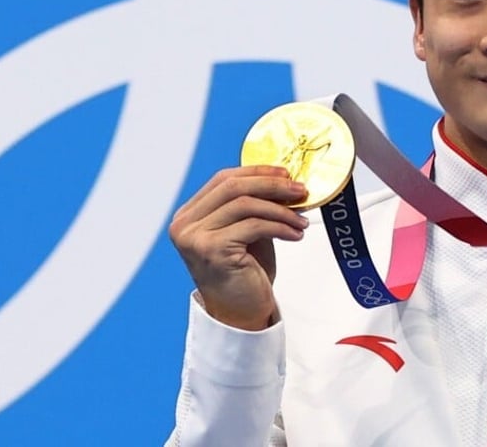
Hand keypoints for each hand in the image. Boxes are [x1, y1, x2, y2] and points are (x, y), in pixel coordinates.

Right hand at [168, 166, 308, 329]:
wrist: (240, 314)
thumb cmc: (244, 272)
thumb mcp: (247, 231)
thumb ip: (254, 204)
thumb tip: (285, 179)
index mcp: (190, 215)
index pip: (224, 179)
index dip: (257, 172)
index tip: (286, 173)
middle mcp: (185, 224)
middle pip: (233, 187)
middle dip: (272, 185)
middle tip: (300, 190)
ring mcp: (194, 237)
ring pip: (245, 204)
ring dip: (281, 209)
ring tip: (302, 219)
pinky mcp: (211, 250)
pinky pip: (253, 226)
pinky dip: (280, 226)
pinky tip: (296, 234)